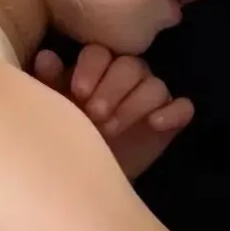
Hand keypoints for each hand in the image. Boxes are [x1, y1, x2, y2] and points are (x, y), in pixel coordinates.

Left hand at [33, 47, 193, 179]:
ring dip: (135, 104)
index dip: (91, 68)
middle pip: (131, 66)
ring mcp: (152, 97)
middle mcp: (128, 76)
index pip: (100, 53)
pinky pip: (183, 107)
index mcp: (98, 68)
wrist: (88, 177)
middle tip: (95, 114)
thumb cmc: (70, 134)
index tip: (79, 92)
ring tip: (111, 128)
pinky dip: (172, 112)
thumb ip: (51, 82)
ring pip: (155, 85)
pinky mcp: (171, 120)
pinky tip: (155, 124)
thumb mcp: (57, 109)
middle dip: (112, 88)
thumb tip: (46, 57)